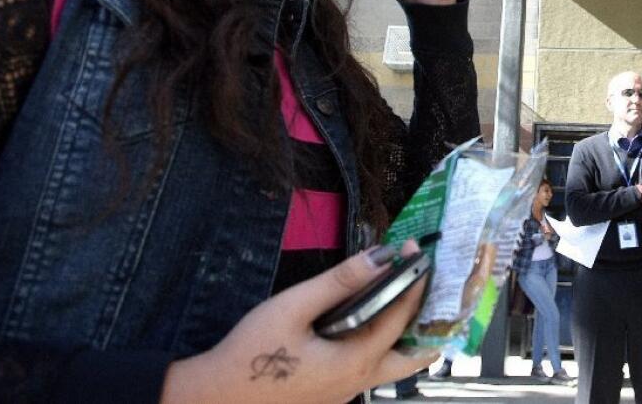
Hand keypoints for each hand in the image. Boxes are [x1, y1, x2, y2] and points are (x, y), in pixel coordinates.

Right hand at [161, 243, 436, 403]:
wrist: (213, 397)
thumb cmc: (251, 351)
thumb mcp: (292, 308)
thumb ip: (338, 282)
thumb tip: (381, 257)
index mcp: (356, 362)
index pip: (400, 318)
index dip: (413, 281)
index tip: (417, 252)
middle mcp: (359, 383)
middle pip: (414, 357)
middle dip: (428, 322)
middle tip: (427, 288)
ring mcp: (346, 395)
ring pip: (393, 368)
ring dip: (407, 337)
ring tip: (407, 302)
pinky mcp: (331, 396)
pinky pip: (371, 372)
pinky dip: (383, 347)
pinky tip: (369, 324)